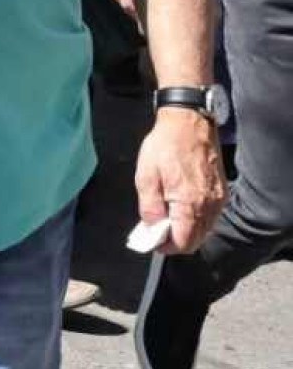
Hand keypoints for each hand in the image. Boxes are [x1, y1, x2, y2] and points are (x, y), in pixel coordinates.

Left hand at [134, 109, 226, 254]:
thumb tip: (151, 229)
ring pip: (205, 229)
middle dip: (176, 240)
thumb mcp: (145, 177)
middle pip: (197, 239)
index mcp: (190, 203)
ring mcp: (219, 198)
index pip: (184, 242)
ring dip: (187, 229)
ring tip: (167, 217)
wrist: (188, 121)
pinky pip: (211, 215)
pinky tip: (181, 207)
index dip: (167, 246)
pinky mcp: (222, 190)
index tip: (153, 241)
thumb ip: (149, 208)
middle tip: (157, 230)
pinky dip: (197, 218)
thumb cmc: (165, 146)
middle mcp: (210, 205)